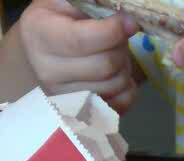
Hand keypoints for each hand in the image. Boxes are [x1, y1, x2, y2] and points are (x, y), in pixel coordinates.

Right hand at [17, 0, 138, 110]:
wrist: (42, 49)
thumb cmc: (58, 20)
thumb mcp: (65, 2)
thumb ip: (92, 7)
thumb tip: (127, 20)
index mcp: (40, 35)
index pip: (82, 40)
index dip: (113, 31)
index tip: (129, 22)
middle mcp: (48, 71)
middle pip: (105, 66)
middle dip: (121, 48)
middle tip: (120, 38)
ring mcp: (65, 97)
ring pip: (114, 85)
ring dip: (124, 67)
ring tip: (115, 54)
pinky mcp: (82, 113)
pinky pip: (119, 105)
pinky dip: (127, 89)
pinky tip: (117, 74)